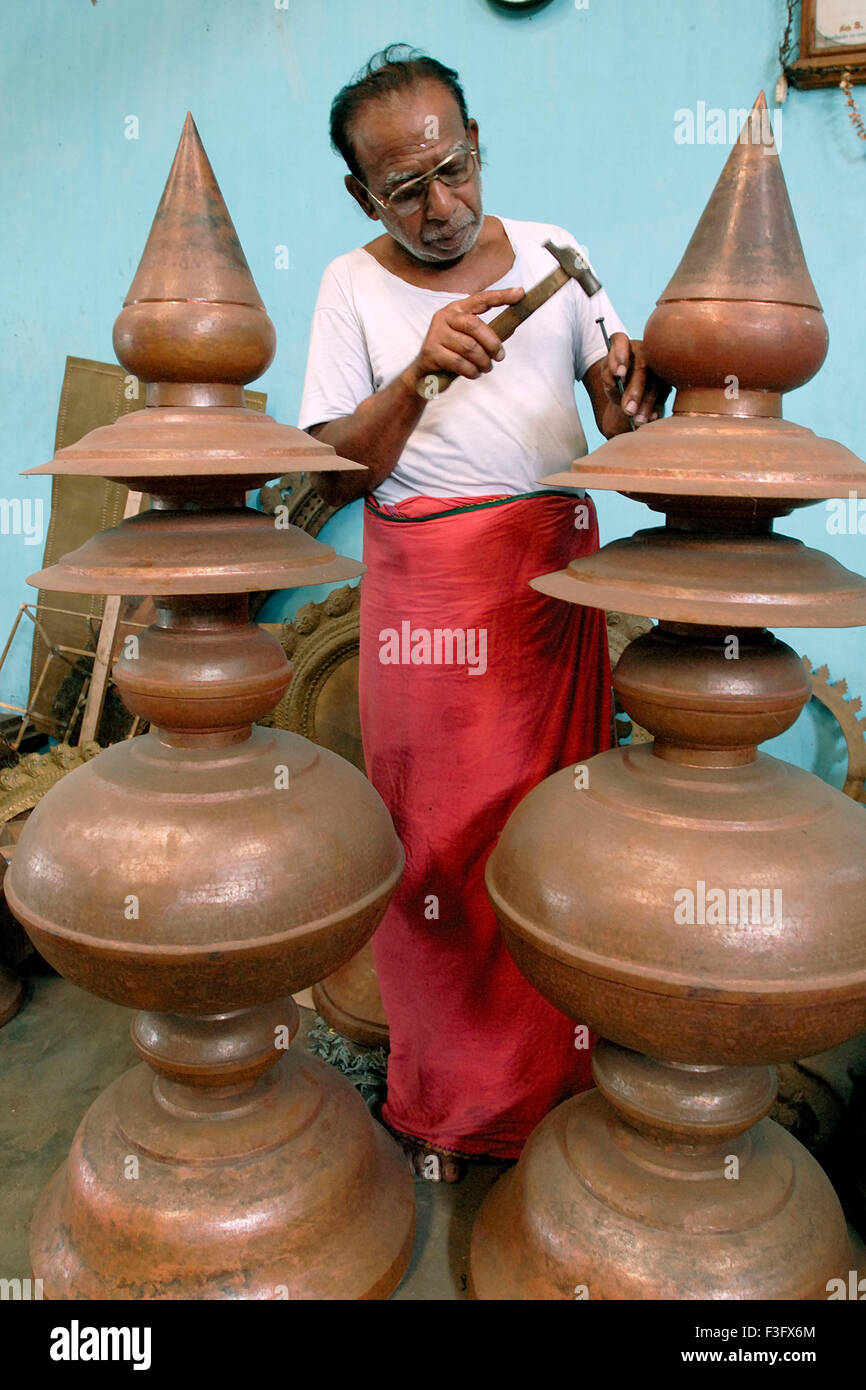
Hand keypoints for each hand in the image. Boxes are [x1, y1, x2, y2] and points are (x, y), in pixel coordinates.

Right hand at [403, 287, 524, 389]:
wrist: (425, 373)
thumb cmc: (452, 354)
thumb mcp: (469, 339)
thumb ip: (486, 332)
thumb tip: (511, 326)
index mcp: (457, 309)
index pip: (481, 299)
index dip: (501, 296)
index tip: (520, 293)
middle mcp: (444, 316)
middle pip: (475, 325)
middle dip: (492, 343)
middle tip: (500, 357)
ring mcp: (436, 333)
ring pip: (469, 347)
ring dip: (483, 361)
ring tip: (486, 368)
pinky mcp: (430, 351)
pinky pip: (459, 362)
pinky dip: (471, 371)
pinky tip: (474, 373)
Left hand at [603, 334, 669, 424]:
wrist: (630, 394)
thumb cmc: (617, 383)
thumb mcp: (608, 380)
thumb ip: (608, 377)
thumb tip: (617, 379)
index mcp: (624, 345)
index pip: (619, 340)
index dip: (619, 354)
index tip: (618, 373)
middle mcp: (643, 349)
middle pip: (642, 365)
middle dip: (635, 390)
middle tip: (628, 410)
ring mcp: (658, 363)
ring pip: (655, 382)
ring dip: (647, 403)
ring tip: (637, 420)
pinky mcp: (668, 378)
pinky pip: (664, 393)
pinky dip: (657, 407)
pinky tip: (651, 418)